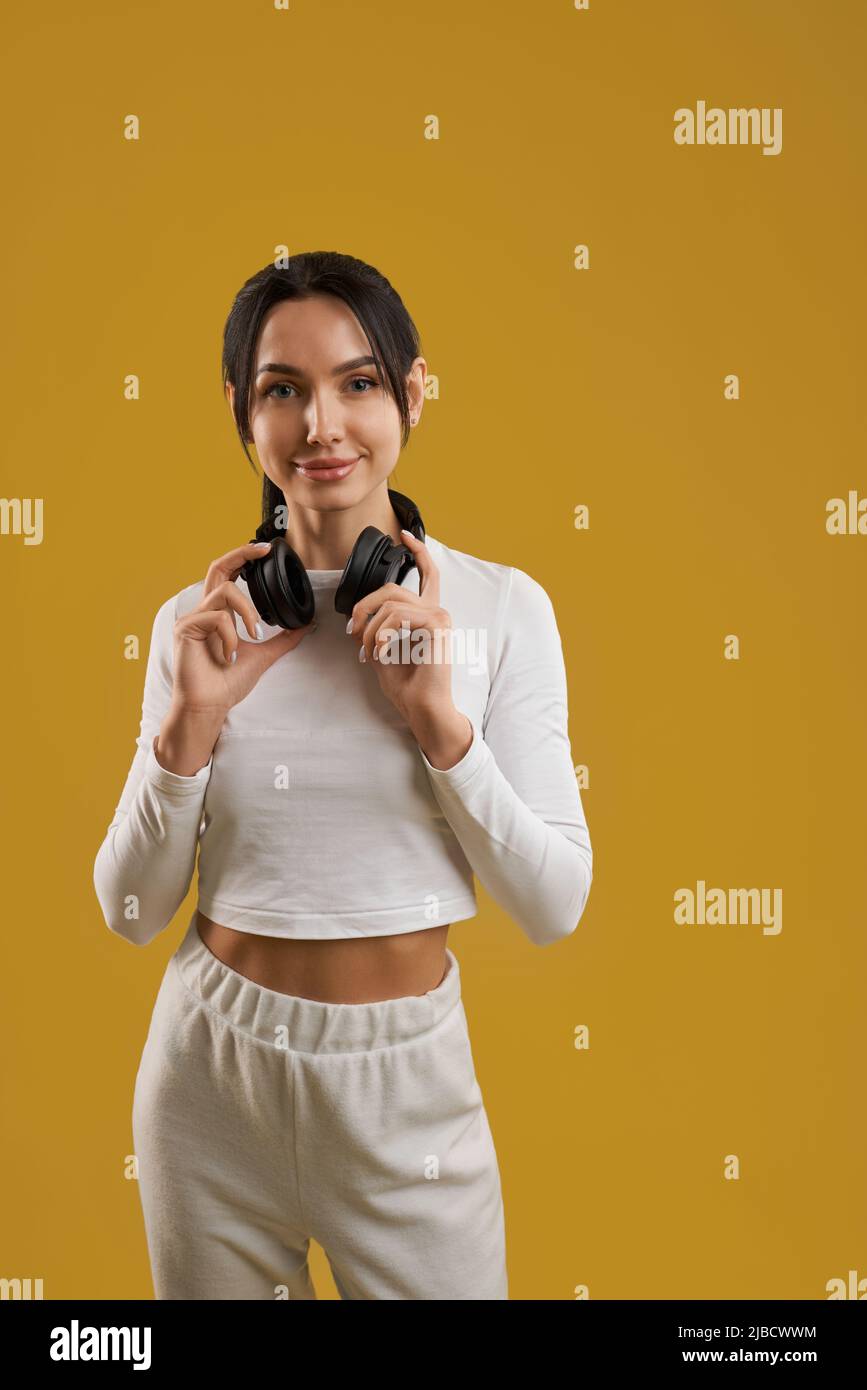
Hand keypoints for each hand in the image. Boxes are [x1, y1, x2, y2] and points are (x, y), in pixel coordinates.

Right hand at [170, 541, 315, 715]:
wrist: (210, 706)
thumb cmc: (227, 683)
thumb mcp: (263, 655)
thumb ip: (282, 639)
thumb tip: (305, 626)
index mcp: (219, 613)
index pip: (228, 575)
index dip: (243, 557)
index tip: (265, 550)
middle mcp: (204, 611)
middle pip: (217, 567)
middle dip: (240, 554)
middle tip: (263, 551)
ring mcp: (193, 618)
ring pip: (225, 592)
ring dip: (247, 613)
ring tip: (253, 636)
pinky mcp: (186, 629)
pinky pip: (217, 619)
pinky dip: (231, 637)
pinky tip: (231, 656)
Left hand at [346, 529, 459, 732]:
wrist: (423, 709)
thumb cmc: (407, 687)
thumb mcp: (383, 652)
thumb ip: (376, 629)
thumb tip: (357, 620)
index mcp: (428, 615)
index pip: (428, 574)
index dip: (417, 551)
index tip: (403, 534)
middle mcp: (437, 612)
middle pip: (392, 587)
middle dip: (364, 606)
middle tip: (352, 632)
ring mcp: (440, 617)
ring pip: (390, 604)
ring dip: (369, 628)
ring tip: (368, 652)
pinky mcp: (437, 625)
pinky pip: (397, 617)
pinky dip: (381, 635)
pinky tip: (381, 652)